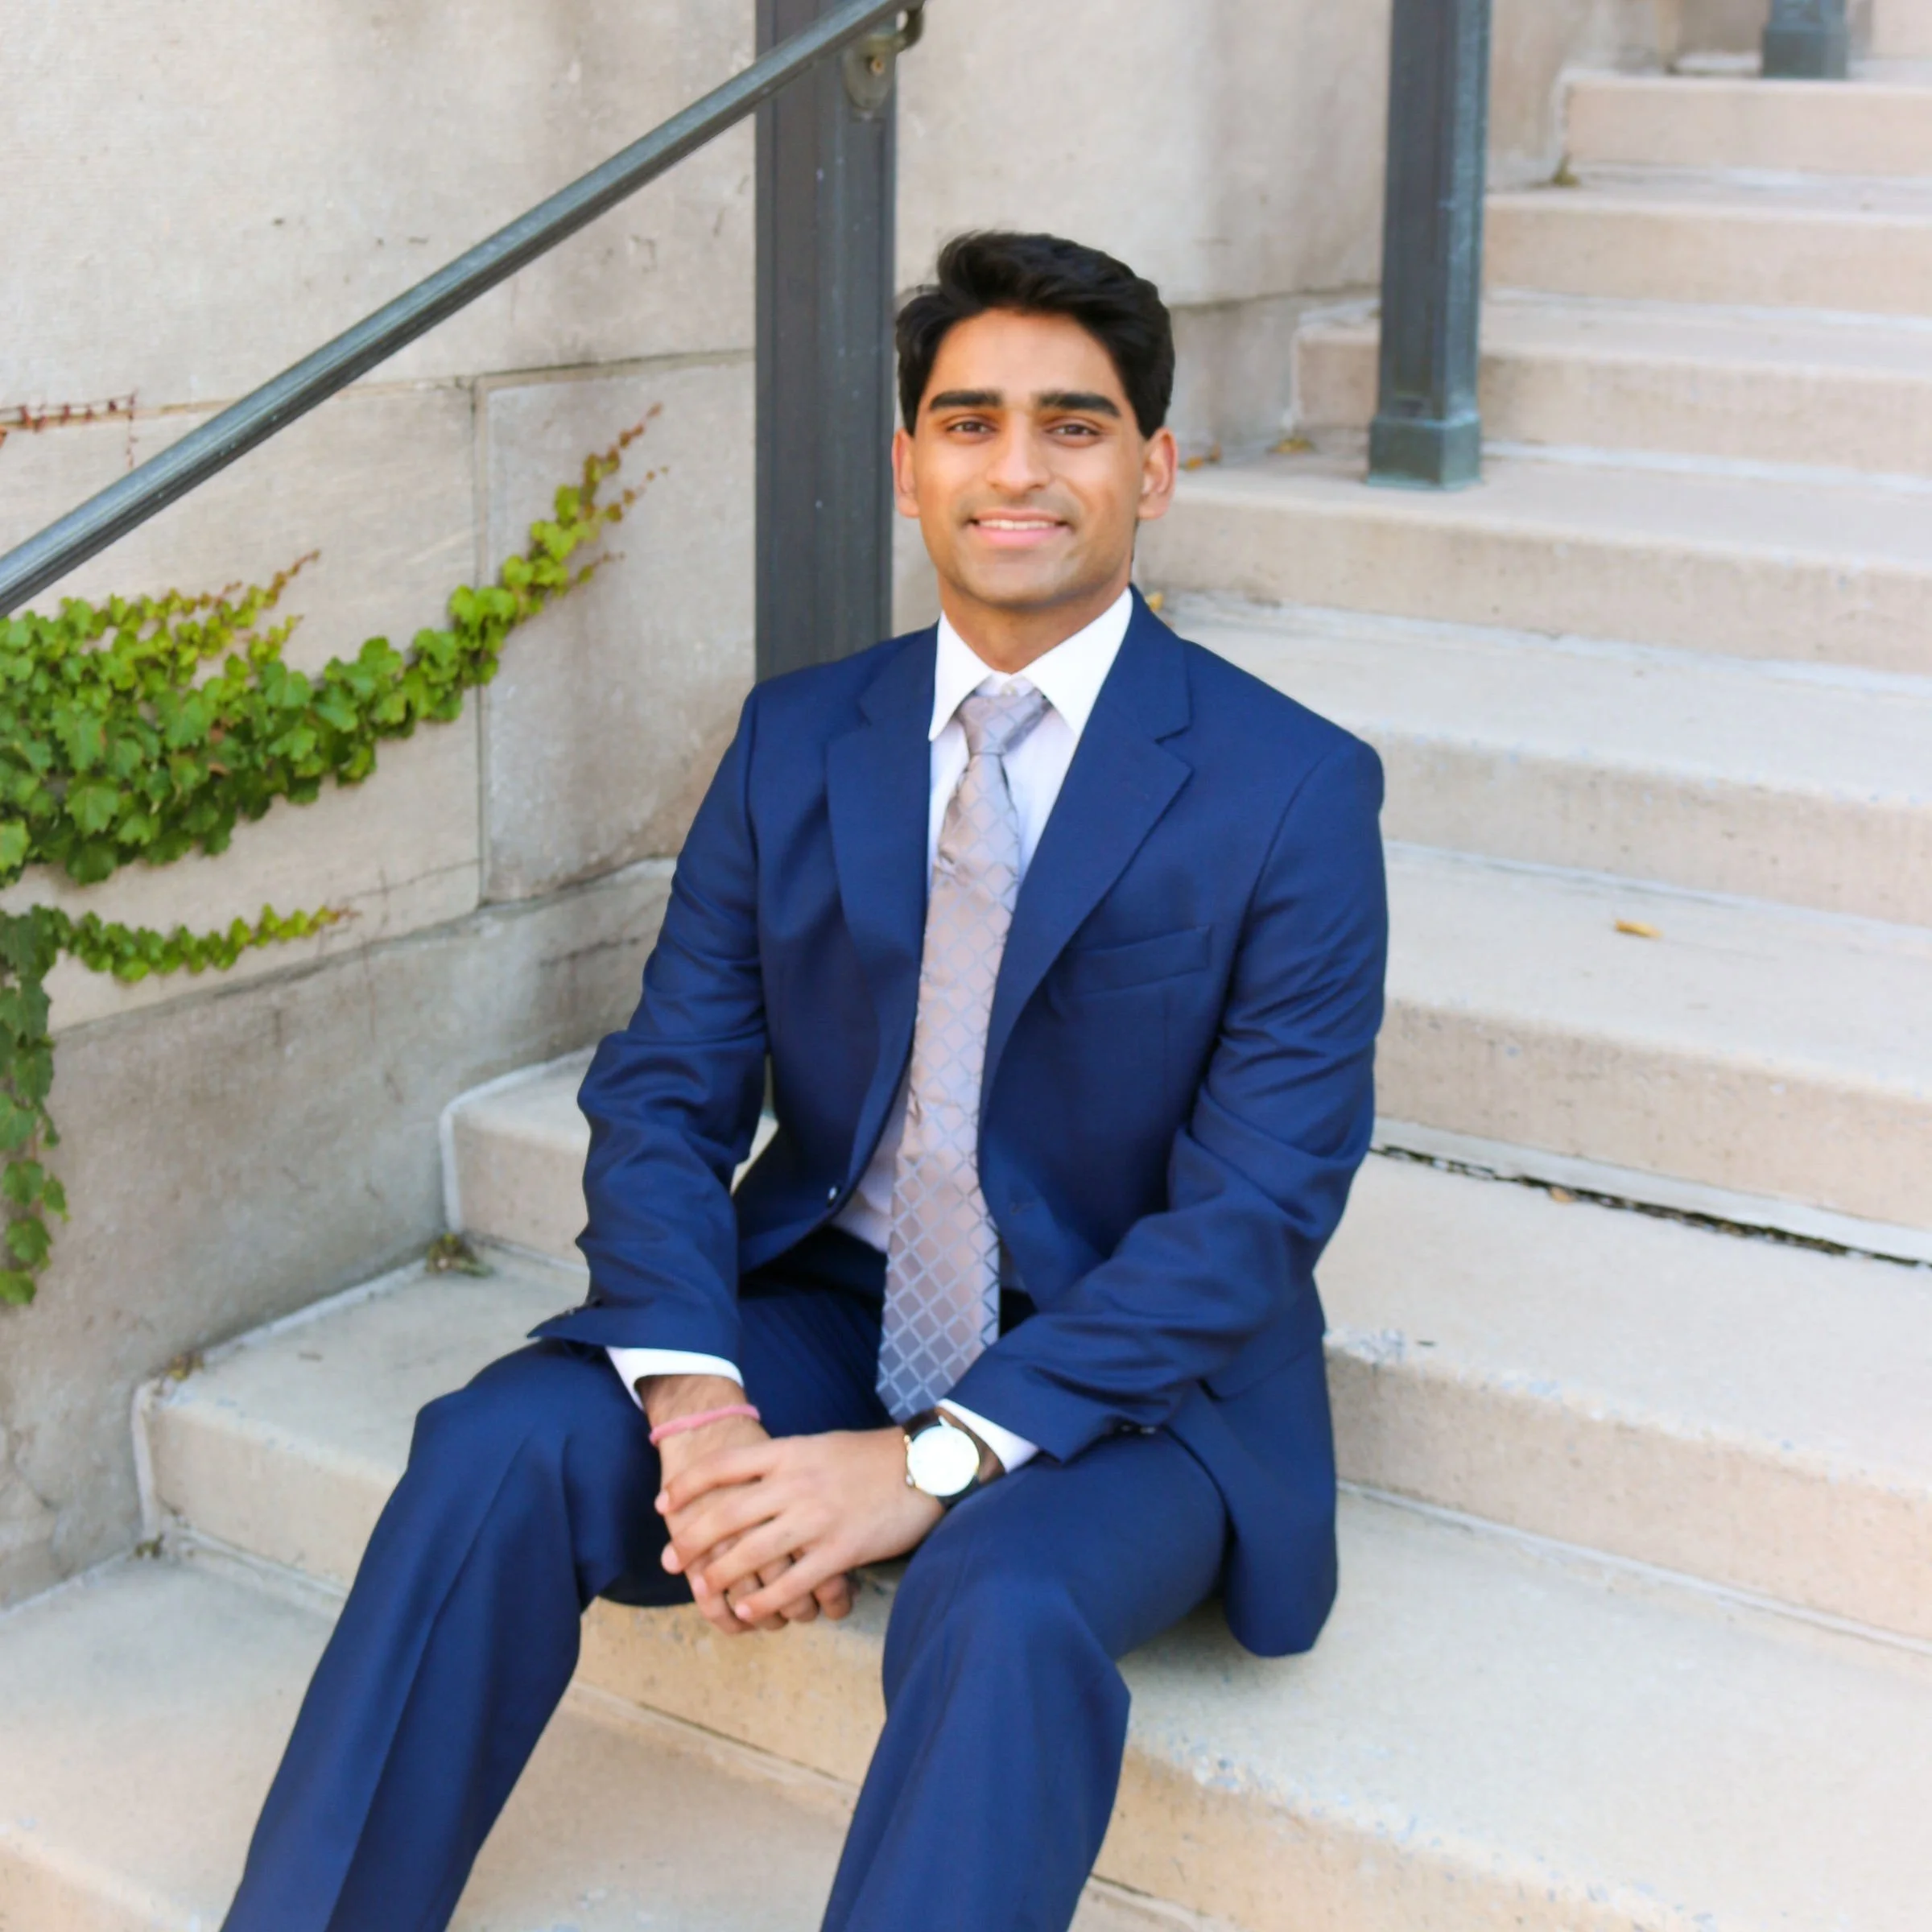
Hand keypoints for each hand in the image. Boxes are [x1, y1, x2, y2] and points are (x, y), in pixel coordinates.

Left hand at [658, 1426, 944, 1628]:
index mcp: (789, 1453)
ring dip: (720, 1575)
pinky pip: (793, 1584)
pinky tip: (750, 1613)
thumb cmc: (871, 1457)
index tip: (664, 1504)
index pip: (723, 1465)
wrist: (925, 1465)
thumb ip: (784, 1464)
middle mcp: (796, 1483)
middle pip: (726, 1513)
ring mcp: (817, 1518)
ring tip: (703, 1590)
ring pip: (752, 1553)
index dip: (688, 1486)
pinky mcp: (840, 1550)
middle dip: (690, 1539)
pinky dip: (766, 1602)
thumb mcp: (820, 1446)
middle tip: (670, 1560)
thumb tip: (746, 1480)